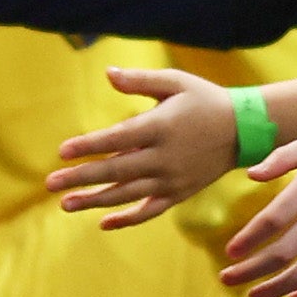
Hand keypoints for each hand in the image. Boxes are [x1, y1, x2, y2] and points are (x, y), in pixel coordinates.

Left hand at [57, 64, 242, 226]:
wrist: (244, 129)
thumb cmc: (205, 100)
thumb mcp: (176, 82)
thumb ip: (140, 80)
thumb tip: (107, 73)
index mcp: (160, 127)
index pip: (117, 139)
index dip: (90, 146)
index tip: (63, 151)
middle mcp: (165, 157)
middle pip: (116, 171)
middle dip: (81, 178)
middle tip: (51, 183)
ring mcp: (172, 179)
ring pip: (128, 194)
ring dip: (96, 201)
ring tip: (66, 204)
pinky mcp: (179, 192)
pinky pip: (151, 210)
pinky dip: (128, 219)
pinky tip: (104, 223)